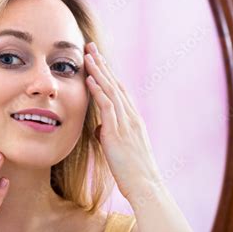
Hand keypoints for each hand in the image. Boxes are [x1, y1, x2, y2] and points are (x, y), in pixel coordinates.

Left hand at [84, 41, 162, 200]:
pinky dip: (99, 90)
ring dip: (98, 71)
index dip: (107, 73)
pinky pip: (108, 106)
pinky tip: (90, 78)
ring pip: (111, 90)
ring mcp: (126, 123)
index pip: (119, 90)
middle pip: (115, 83)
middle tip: (90, 46)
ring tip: (87, 55)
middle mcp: (131, 116)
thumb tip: (99, 129)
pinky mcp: (118, 132)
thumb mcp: (119, 149)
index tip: (97, 59)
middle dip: (102, 64)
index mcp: (132, 119)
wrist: (145, 185)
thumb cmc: (132, 172)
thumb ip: (109, 135)